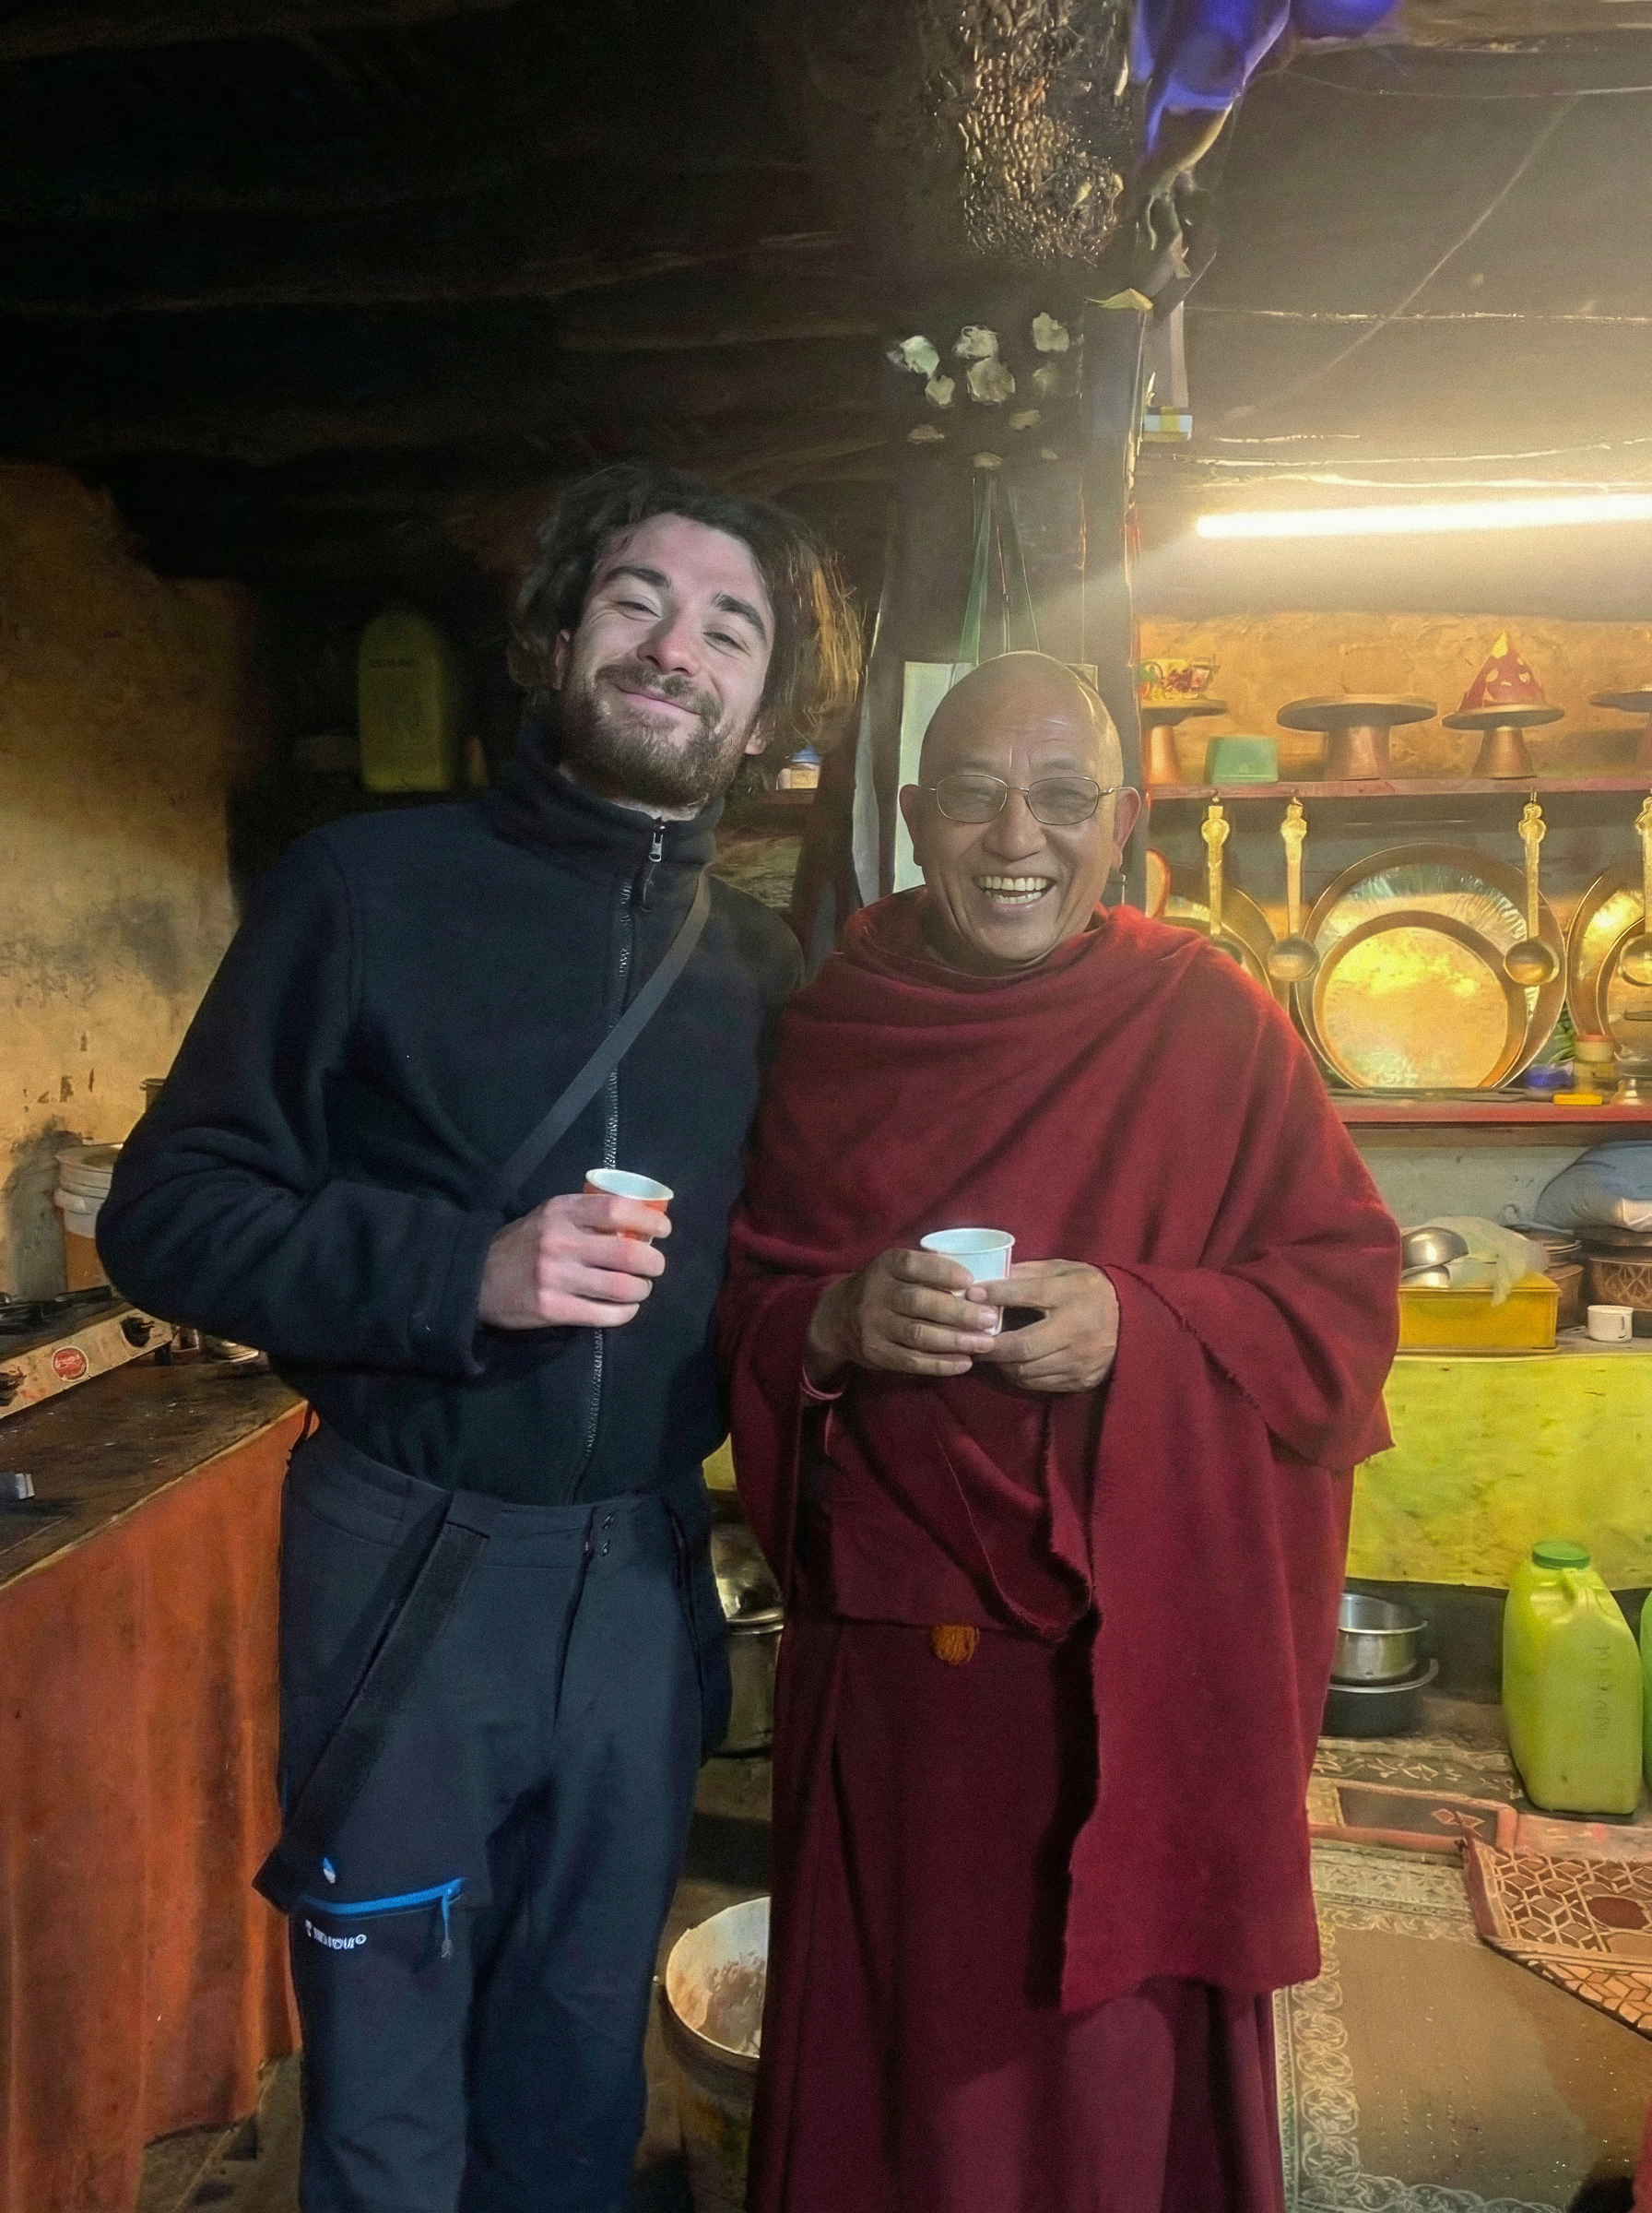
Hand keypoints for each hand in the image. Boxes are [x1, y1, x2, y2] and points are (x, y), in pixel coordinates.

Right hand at [477, 1193, 669, 1329]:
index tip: (663, 1229)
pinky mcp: (552, 1309)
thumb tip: (638, 1222)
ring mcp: (556, 1277)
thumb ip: (586, 1215)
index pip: (616, 1210)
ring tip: (641, 1288)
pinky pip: (603, 1314)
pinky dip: (624, 1313)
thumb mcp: (550, 1216)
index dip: (648, 1219)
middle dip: (653, 1262)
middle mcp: (560, 1241)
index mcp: (562, 1211)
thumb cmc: (524, 1243)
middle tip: (656, 1266)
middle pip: (626, 1253)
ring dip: (641, 1290)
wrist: (477, 1278)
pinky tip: (626, 1309)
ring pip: (620, 1287)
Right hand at [804, 1248, 1000, 1384]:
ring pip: (918, 1335)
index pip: (913, 1266)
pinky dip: (940, 1363)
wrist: (837, 1318)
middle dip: (959, 1312)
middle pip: (920, 1303)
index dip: (943, 1272)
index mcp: (884, 1266)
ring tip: (985, 1343)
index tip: (971, 1281)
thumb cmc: (884, 1288)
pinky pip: (912, 1361)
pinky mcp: (876, 1353)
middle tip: (989, 1318)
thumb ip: (926, 1269)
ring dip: (955, 1341)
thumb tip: (979, 1277)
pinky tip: (964, 1363)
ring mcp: (873, 1326)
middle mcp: (875, 1294)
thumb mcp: (895, 1269)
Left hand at [970, 1260, 1118, 1393]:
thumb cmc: (1092, 1290)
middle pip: (1022, 1345)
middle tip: (968, 1338)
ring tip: (985, 1351)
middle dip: (990, 1344)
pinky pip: (1038, 1384)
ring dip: (1000, 1363)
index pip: (1029, 1294)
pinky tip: (1008, 1363)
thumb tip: (990, 1275)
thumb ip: (1031, 1273)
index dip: (997, 1294)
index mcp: (1073, 1295)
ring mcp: (1079, 1360)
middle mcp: (1076, 1330)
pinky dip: (1018, 1375)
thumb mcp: (1066, 1271)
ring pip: (1026, 1370)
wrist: (1136, 1322)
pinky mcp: (1080, 1380)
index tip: (972, 1293)